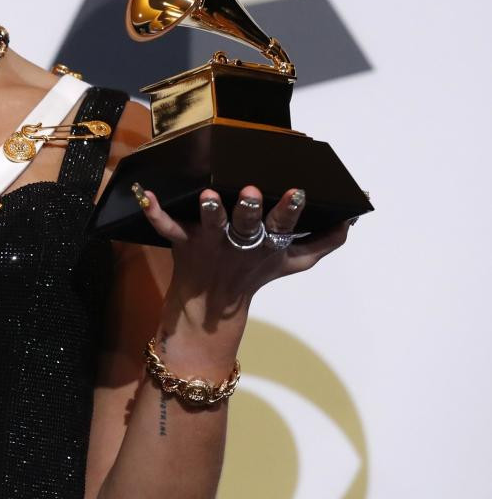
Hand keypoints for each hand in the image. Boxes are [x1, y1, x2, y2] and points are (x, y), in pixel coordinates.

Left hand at [137, 185, 349, 330]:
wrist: (212, 306)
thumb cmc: (254, 274)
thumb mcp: (292, 263)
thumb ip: (323, 242)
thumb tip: (353, 219)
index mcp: (267, 243)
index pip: (283, 226)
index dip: (290, 211)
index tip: (297, 192)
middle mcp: (239, 242)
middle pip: (247, 226)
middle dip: (250, 210)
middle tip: (252, 193)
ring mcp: (209, 242)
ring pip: (209, 225)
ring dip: (209, 211)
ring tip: (208, 195)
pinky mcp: (182, 241)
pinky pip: (165, 227)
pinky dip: (154, 211)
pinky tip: (145, 193)